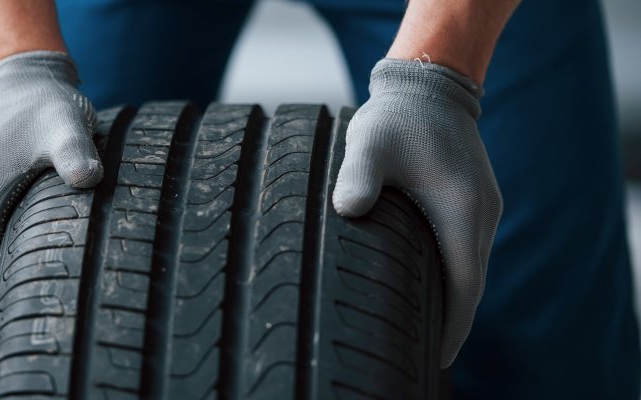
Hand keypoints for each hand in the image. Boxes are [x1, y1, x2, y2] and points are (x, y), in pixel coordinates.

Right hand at [0, 51, 101, 321]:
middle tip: (41, 325)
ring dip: (7, 278)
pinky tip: (41, 268)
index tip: (18, 331)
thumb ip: (74, 151)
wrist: (26, 80)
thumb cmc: (44, 105)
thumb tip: (88, 179)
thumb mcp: (63, 124)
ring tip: (43, 305)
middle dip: (4, 298)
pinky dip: (10, 256)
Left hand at [332, 59, 502, 367]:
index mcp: (461, 210)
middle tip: (426, 356)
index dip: (453, 326)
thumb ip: (358, 176)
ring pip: (470, 268)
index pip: (465, 286)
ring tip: (426, 332)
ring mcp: (480, 206)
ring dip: (454, 300)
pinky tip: (429, 286)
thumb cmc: (397, 117)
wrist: (429, 85)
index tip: (439, 358)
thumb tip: (348, 208)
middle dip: (453, 323)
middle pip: (471, 284)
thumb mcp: (370, 143)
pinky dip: (453, 275)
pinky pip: (466, 249)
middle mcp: (480, 213)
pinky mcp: (472, 199)